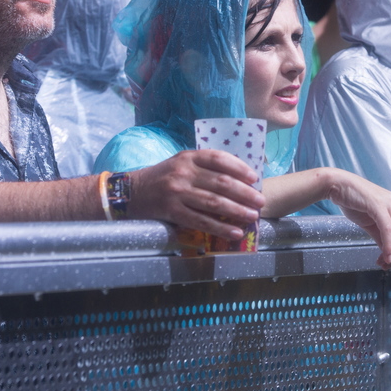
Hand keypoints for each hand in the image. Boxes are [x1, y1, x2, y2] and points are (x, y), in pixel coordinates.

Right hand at [130, 149, 264, 239]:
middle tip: (260, 201)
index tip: (254, 178)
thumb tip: (237, 178)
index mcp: (188, 157)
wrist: (130, 193)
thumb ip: (203, 167)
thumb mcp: (180, 164)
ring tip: (253, 216)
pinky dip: (220, 228)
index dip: (240, 167)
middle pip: (221, 182)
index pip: (219, 159)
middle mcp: (183, 172)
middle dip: (245, 193)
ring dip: (237, 211)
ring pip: (214, 203)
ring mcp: (177, 193)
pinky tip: (234, 232)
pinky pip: (201, 221)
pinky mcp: (172, 212)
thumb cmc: (162, 178)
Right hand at [327, 170, 390, 269]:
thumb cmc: (353, 202)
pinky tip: (385, 256)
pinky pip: (388, 228)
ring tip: (385, 262)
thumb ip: (382, 237)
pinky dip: (389, 245)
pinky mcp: (377, 205)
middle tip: (389, 265)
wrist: (337, 186)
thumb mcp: (371, 224)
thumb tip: (389, 254)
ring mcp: (389, 203)